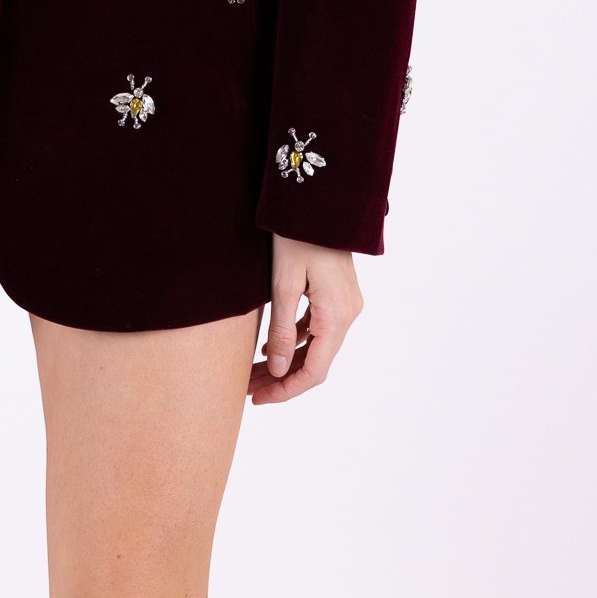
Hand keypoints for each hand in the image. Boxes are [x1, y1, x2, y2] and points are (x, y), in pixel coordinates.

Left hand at [248, 236, 362, 404]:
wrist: (318, 199)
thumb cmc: (296, 235)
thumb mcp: (283, 283)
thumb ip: (282, 329)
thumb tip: (279, 371)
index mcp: (337, 314)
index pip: (315, 371)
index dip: (286, 390)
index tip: (258, 399)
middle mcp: (348, 313)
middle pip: (316, 361)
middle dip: (281, 378)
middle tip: (248, 389)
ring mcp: (346, 304)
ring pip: (317, 346)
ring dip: (287, 361)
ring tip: (253, 372)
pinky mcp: (338, 295)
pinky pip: (318, 328)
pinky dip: (296, 341)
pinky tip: (271, 346)